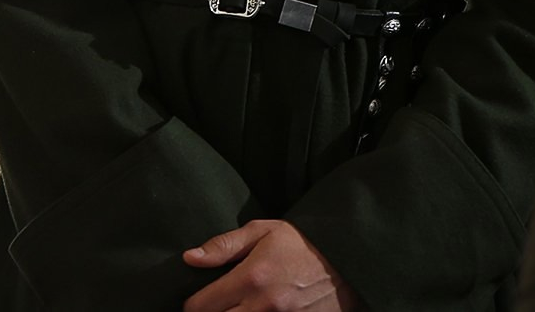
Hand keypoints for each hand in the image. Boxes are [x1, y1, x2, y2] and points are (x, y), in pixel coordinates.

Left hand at [182, 219, 357, 311]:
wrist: (345, 260)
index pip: (201, 306)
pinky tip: (254, 311)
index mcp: (251, 278)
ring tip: (234, 308)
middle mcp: (263, 306)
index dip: (193, 305)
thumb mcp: (262, 231)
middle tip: (216, 306)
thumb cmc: (300, 243)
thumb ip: (223, 246)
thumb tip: (190, 258)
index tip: (196, 300)